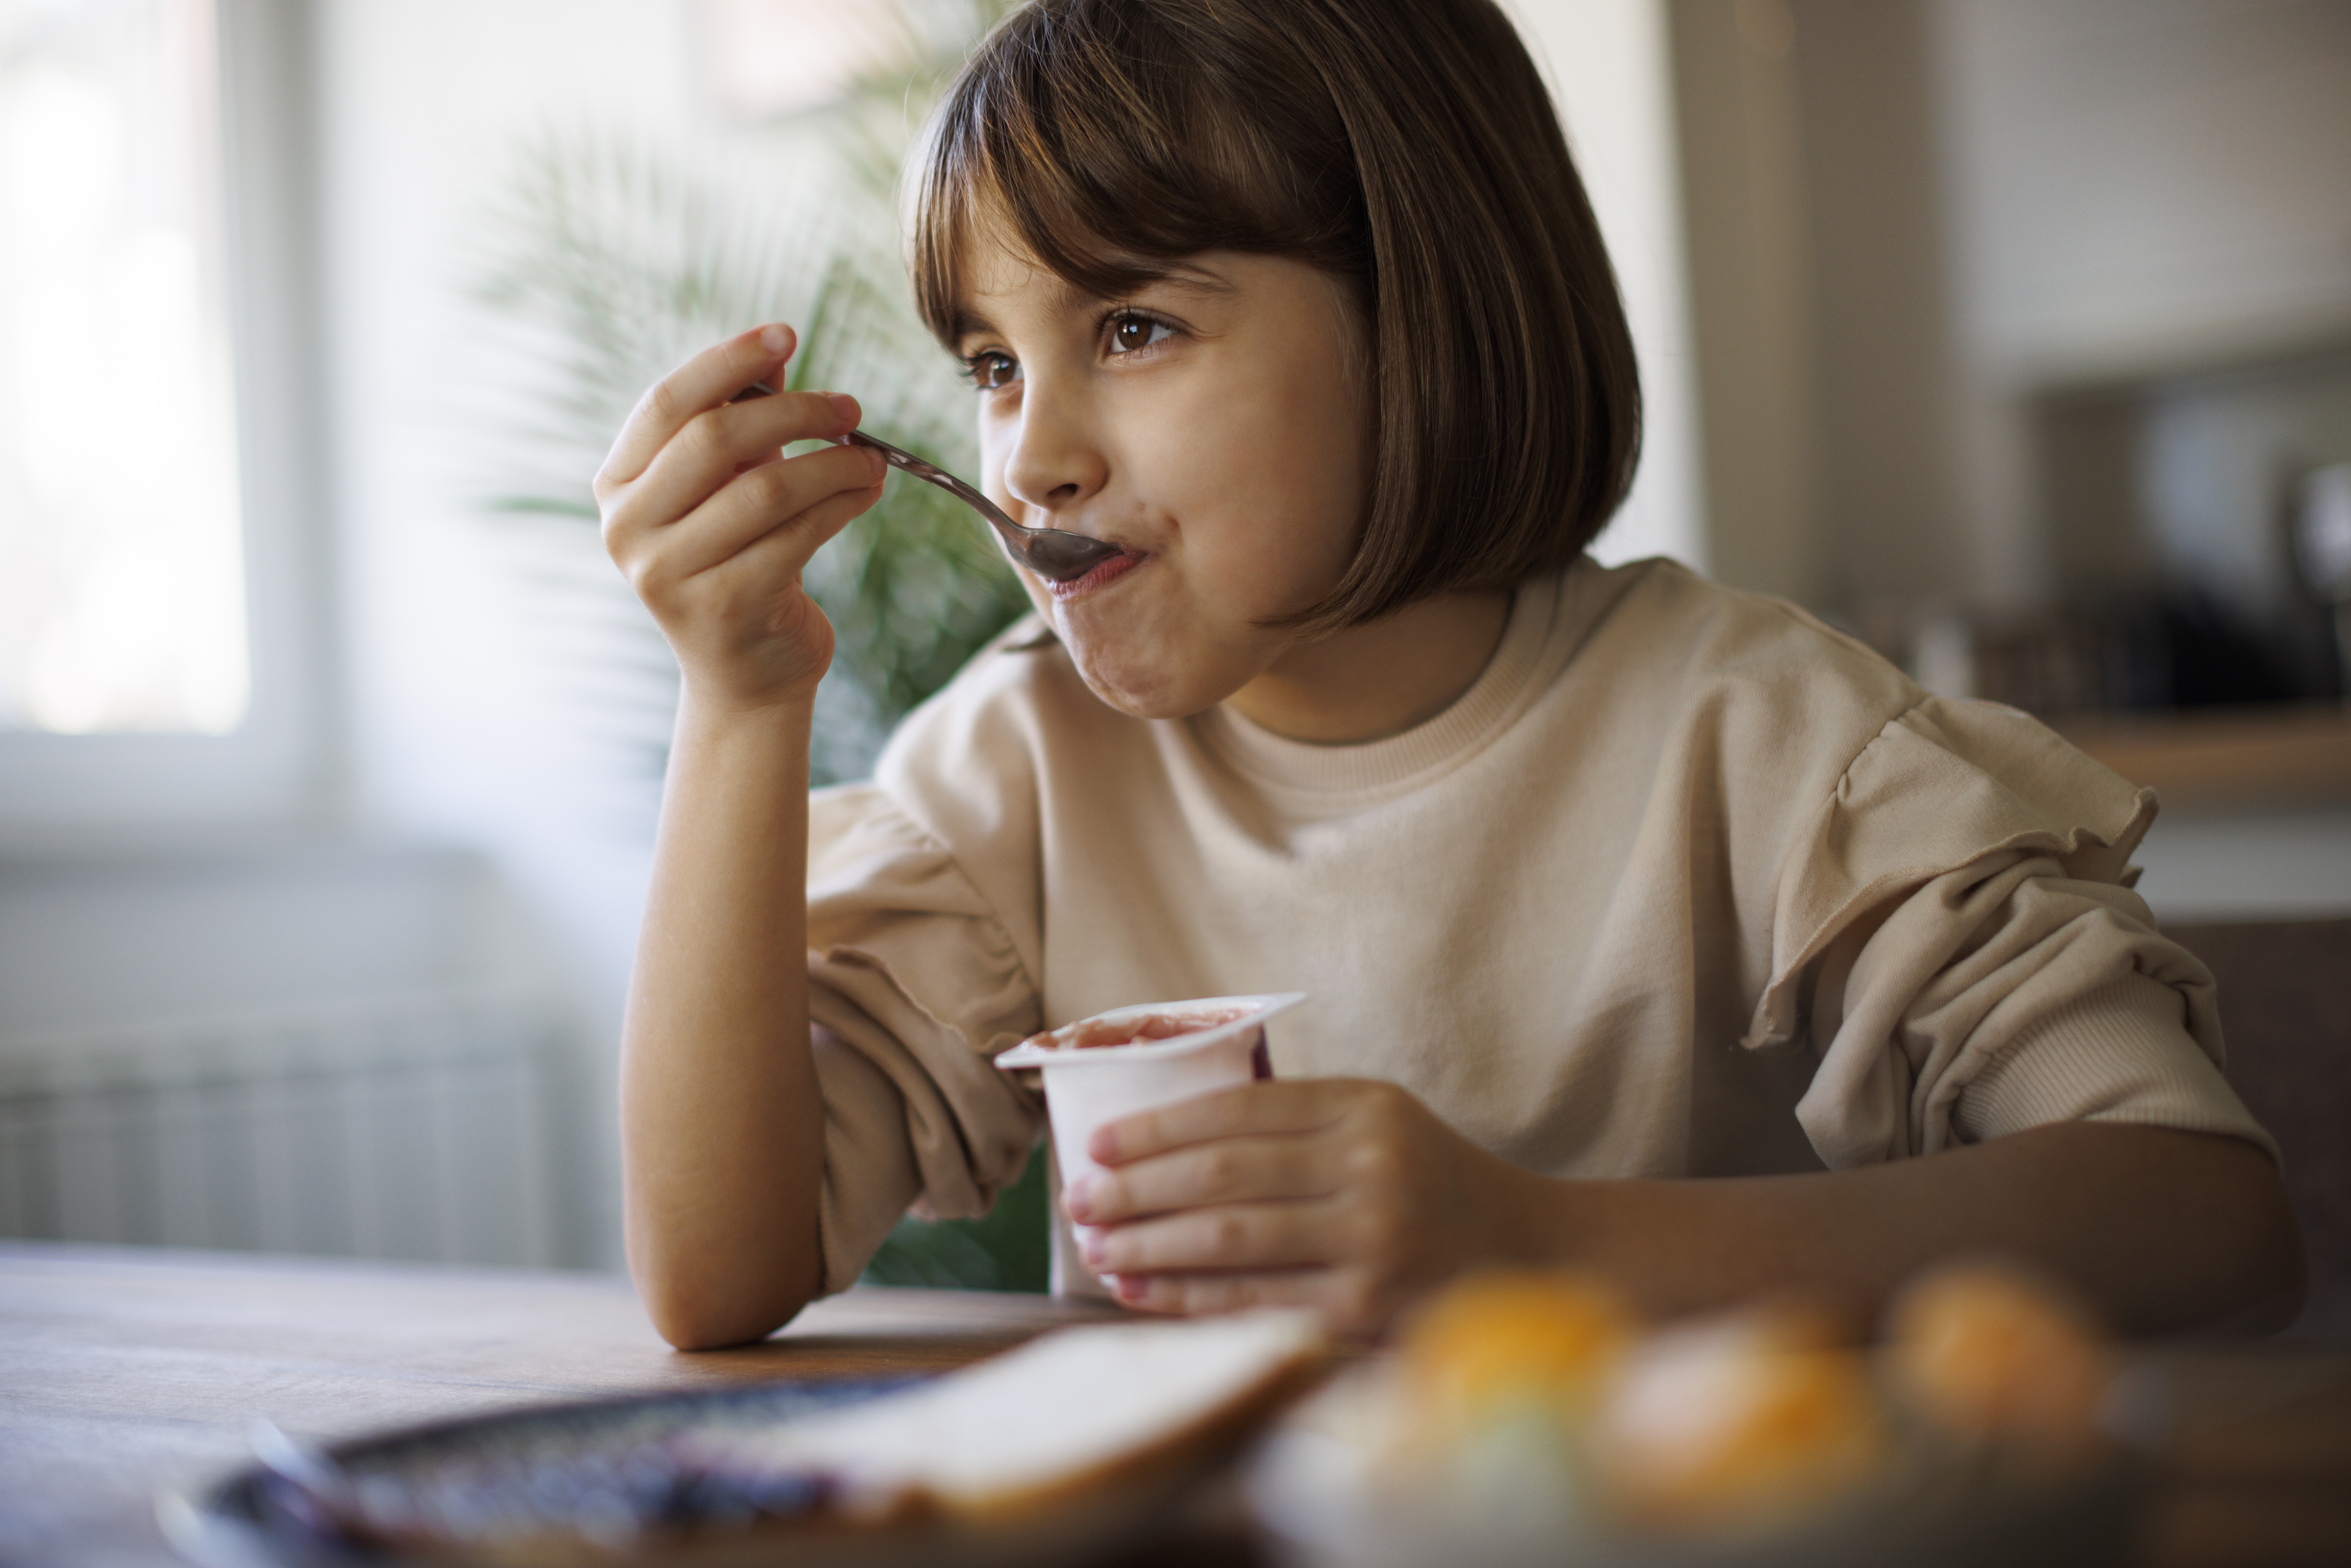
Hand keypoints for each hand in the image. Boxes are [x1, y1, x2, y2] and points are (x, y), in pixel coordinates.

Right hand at [596, 324, 888, 711]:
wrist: (745, 670)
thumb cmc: (736, 561)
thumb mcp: (728, 486)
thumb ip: (739, 420)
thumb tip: (773, 351)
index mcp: (618, 485)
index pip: (669, 403)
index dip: (728, 361)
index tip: (785, 334)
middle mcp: (629, 528)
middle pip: (715, 438)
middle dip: (794, 413)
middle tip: (849, 407)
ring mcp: (668, 573)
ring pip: (764, 489)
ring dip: (832, 463)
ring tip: (870, 457)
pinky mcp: (723, 607)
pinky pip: (795, 535)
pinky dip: (840, 506)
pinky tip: (866, 493)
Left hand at [1063, 1078, 1543, 1338]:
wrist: (1527, 1249)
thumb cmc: (1428, 1179)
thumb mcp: (1376, 1120)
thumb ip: (1292, 1120)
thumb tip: (1167, 1137)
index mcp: (1366, 1109)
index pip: (1239, 1111)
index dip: (1159, 1128)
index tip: (1100, 1143)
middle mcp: (1370, 1170)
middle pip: (1223, 1176)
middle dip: (1137, 1188)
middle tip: (1078, 1197)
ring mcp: (1368, 1243)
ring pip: (1229, 1241)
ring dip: (1148, 1244)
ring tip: (1095, 1245)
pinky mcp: (1363, 1310)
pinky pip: (1253, 1301)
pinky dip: (1187, 1296)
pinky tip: (1140, 1289)